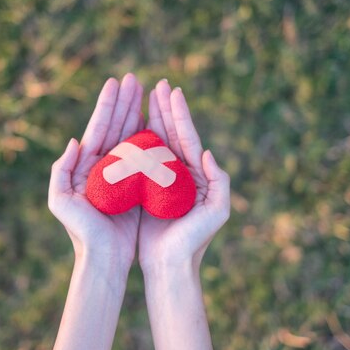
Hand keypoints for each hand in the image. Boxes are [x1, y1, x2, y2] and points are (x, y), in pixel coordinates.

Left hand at [48, 74, 143, 272]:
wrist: (104, 258)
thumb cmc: (82, 233)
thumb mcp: (61, 202)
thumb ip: (61, 170)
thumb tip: (74, 141)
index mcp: (85, 165)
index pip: (98, 127)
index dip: (107, 105)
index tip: (116, 82)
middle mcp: (103, 165)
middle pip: (116, 126)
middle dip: (125, 102)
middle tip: (135, 79)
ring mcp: (121, 174)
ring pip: (130, 136)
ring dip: (137, 113)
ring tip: (147, 92)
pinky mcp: (137, 185)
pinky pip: (145, 156)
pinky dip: (150, 137)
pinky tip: (157, 123)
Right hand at [138, 79, 230, 272]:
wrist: (170, 266)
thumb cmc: (194, 241)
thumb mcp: (217, 211)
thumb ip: (219, 181)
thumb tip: (208, 152)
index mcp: (196, 174)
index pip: (188, 137)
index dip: (180, 113)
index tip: (172, 90)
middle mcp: (180, 173)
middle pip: (171, 133)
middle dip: (164, 108)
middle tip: (158, 83)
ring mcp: (161, 180)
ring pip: (156, 142)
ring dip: (151, 118)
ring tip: (145, 96)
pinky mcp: (144, 190)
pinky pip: (139, 160)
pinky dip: (136, 140)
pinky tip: (129, 126)